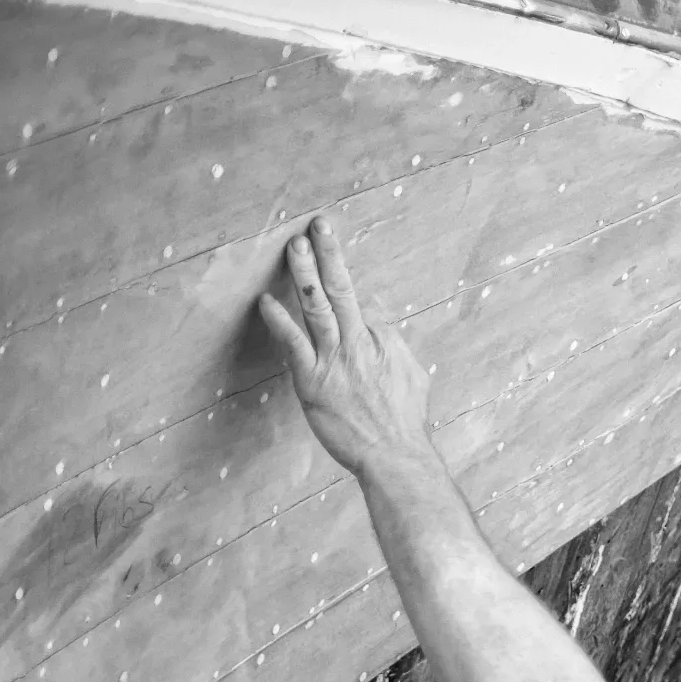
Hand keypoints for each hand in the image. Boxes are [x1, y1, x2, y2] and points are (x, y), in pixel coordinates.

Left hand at [258, 216, 432, 476]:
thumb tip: (381, 327)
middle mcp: (360, 344)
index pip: (363, 305)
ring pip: (318, 306)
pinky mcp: (313, 381)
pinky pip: (293, 344)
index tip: (334, 271)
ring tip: (294, 246)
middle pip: (343, 289)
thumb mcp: (414, 376)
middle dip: (330, 254)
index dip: (347, 291)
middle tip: (317, 224)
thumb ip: (394, 347)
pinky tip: (266, 301)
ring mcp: (335, 361)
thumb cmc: (406, 423)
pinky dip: (279, 320)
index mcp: (385, 341)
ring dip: (304, 273)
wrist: (395, 456)